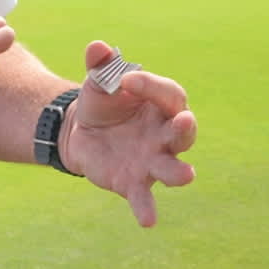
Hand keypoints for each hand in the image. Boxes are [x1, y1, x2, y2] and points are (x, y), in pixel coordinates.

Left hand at [60, 41, 196, 227]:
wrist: (82, 129)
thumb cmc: (103, 101)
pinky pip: (143, 197)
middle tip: (184, 122)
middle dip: (185, 129)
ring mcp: (152, 159)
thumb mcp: (99, 81)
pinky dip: (146, 209)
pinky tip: (147, 221)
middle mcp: (164, 133)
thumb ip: (100, 65)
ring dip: (179, 172)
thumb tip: (97, 47)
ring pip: (172, 167)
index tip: (126, 79)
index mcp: (161, 103)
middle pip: (184, 132)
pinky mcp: (134, 181)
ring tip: (186, 175)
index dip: (150, 85)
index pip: (167, 93)